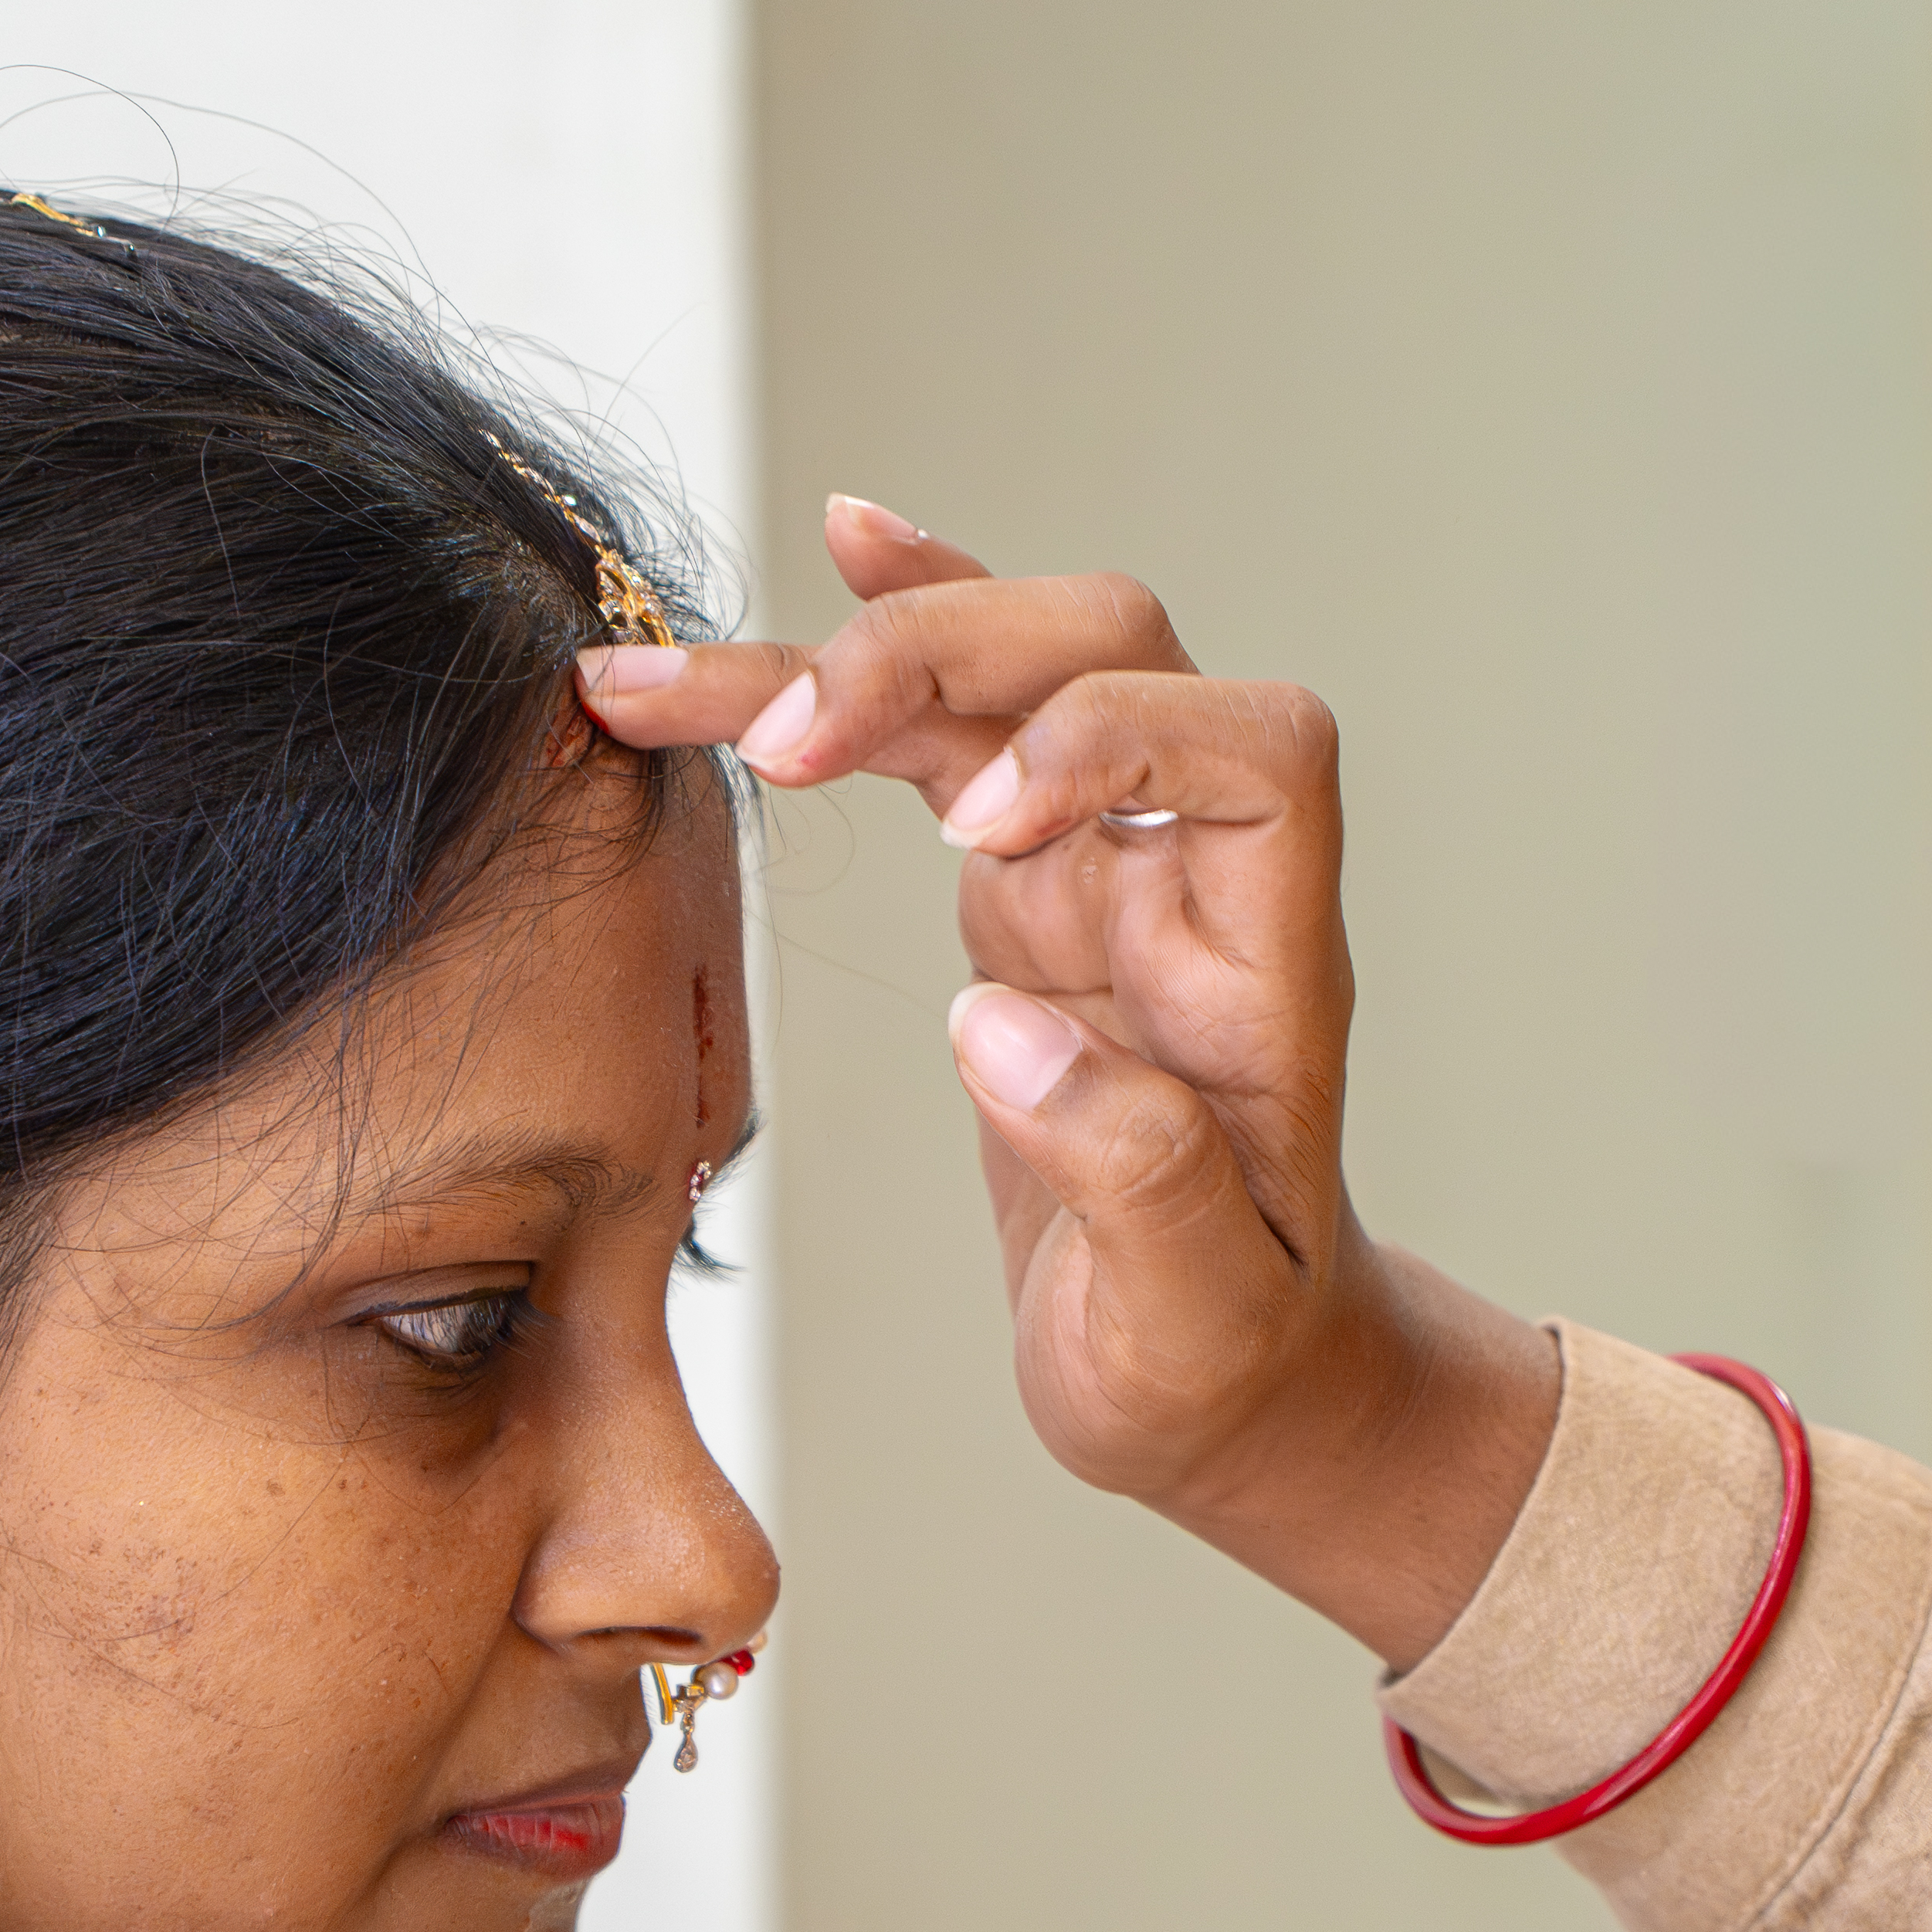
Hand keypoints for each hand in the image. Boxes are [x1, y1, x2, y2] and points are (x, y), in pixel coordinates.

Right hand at [580, 497, 1557, 1667]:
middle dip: (945, 652)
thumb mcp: (1192, 1319)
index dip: (1117, 736)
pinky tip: (834, 549)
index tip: (982, 832)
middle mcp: (1194, 877)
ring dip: (854, 652)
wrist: (1227, 1382)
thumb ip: (1130, 1174)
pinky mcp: (1023, 887)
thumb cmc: (1225, 1359)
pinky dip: (888, 645)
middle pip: (1109, 648)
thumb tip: (995, 1025)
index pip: (1253, 745)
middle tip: (787, 739)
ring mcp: (1105, 865)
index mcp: (1264, 964)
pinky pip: (958, 728)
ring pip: (1000, 672)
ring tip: (666, 683)